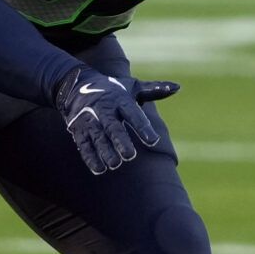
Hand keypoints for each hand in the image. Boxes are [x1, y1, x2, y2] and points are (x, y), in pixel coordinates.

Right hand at [55, 67, 179, 174]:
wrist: (77, 85)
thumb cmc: (113, 90)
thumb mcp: (132, 86)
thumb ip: (154, 90)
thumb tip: (177, 87)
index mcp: (120, 99)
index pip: (133, 113)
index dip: (143, 127)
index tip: (153, 141)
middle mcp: (104, 109)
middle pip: (113, 126)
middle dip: (120, 141)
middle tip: (130, 156)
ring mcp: (89, 119)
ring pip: (98, 137)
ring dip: (105, 151)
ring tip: (115, 164)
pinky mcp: (78, 129)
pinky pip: (83, 144)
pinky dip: (90, 157)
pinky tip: (99, 169)